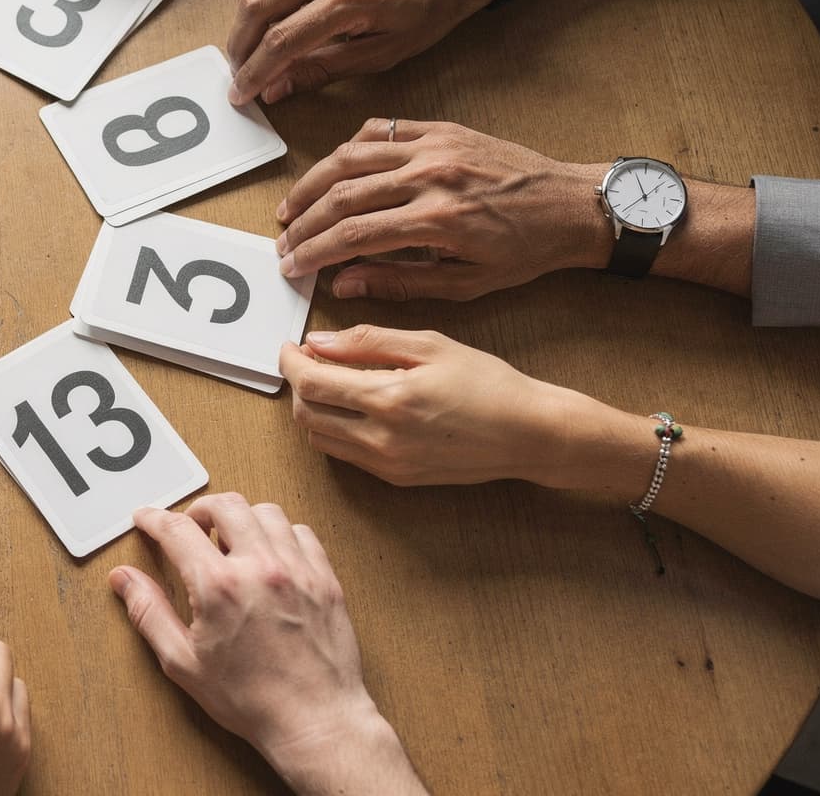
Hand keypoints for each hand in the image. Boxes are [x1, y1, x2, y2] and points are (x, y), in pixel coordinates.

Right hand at [110, 495, 420, 793]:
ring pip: (265, 512)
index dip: (154, 519)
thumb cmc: (250, 699)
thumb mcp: (183, 662)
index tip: (146, 518)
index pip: (176, 529)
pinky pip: (301, 533)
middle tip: (190, 527)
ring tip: (231, 542)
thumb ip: (149, 612)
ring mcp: (297, 570)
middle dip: (199, 509)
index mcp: (219, 586)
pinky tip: (270, 555)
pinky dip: (280, 534)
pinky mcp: (324, 579)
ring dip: (241, 518)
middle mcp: (260, 567)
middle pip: (225, 505)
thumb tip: (124, 579)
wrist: (314, 720)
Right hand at [227, 0, 493, 104]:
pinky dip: (257, 0)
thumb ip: (322, 70)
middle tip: (240, 76)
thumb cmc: (427, 9)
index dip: (255, 72)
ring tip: (249, 53)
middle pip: (257, 8)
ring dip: (243, 24)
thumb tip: (276, 88)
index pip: (282, 40)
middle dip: (240, 49)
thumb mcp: (381, 54)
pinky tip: (264, 23)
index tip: (242, 94)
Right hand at [275, 120, 607, 300]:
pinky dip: (348, 149)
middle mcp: (432, 175)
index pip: (354, 234)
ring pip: (349, 157)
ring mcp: (434, 145)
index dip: (315, 252)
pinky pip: (377, 130)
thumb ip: (399, 283)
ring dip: (312, 184)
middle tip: (284, 242)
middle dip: (304, 222)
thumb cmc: (526, 251)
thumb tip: (343, 283)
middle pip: (342, 195)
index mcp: (440, 220)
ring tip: (292, 208)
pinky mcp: (440, 128)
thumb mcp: (468, 283)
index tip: (292, 266)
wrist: (572, 205)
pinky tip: (333, 172)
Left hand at [280, 325, 593, 486]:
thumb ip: (368, 341)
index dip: (291, 362)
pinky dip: (335, 429)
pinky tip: (353, 407)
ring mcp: (387, 464)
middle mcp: (382, 439)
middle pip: (307, 414)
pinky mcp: (396, 478)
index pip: (311, 383)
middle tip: (308, 360)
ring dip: (312, 409)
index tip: (289, 346)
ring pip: (320, 439)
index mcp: (389, 399)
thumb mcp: (429, 345)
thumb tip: (318, 342)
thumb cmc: (488, 383)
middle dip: (297, 385)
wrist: (530, 434)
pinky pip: (345, 454)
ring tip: (329, 382)